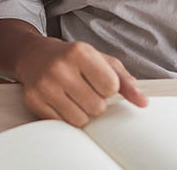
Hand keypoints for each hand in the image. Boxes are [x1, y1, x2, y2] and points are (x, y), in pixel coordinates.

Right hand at [17, 37, 147, 127]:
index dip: (109, 88)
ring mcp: (45, 85)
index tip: (99, 81)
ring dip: (82, 113)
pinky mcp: (33, 101)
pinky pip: (63, 124)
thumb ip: (124, 80)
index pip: (111, 87)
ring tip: (74, 96)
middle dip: (96, 102)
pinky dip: (67, 118)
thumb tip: (143, 102)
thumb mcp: (100, 60)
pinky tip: (61, 101)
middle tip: (85, 89)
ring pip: (80, 119)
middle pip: (97, 106)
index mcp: (80, 52)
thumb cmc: (72, 58)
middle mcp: (60, 67)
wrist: (34, 55)